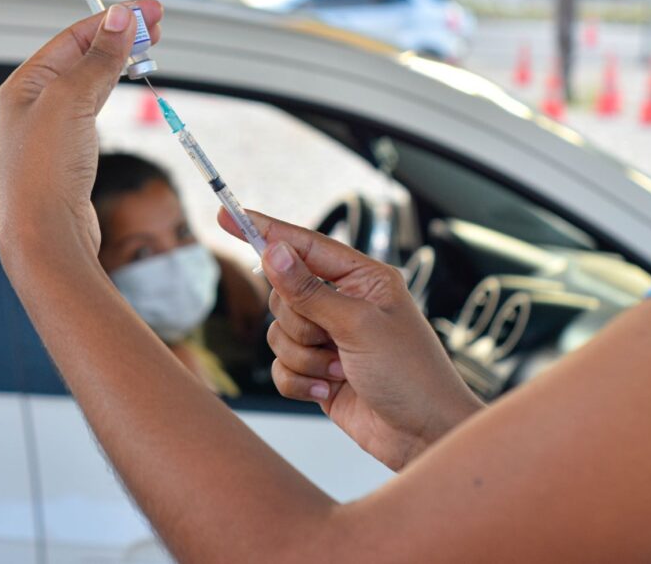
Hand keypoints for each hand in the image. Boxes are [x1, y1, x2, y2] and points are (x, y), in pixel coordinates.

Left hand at [0, 0, 162, 263]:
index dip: (116, 20)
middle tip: (158, 26)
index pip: (75, 37)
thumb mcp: (71, 101)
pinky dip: (112, 89)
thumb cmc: (45, 172)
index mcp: (25, 84)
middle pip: (82, 55)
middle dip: (120, 37)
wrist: (45, 234)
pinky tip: (123, 85)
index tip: (152, 11)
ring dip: (118, 61)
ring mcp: (51, 128)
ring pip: (89, 80)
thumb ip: (98, 59)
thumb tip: (120, 19)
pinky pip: (92, 107)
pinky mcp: (69, 152)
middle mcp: (34, 103)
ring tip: (148, 49)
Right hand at [219, 210, 482, 470]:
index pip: (304, 244)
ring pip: (278, 333)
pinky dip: (300, 381)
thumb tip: (273, 251)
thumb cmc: (411, 374)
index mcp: (362, 278)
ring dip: (304, 357)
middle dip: (300, 323)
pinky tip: (330, 391)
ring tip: (341, 371)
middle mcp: (344, 303)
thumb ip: (309, 290)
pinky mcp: (317, 372)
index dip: (264, 230)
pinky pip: (280, 367)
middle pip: (283, 294)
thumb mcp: (358, 325)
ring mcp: (329, 338)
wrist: (424, 435)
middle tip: (331, 339)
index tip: (227, 215)